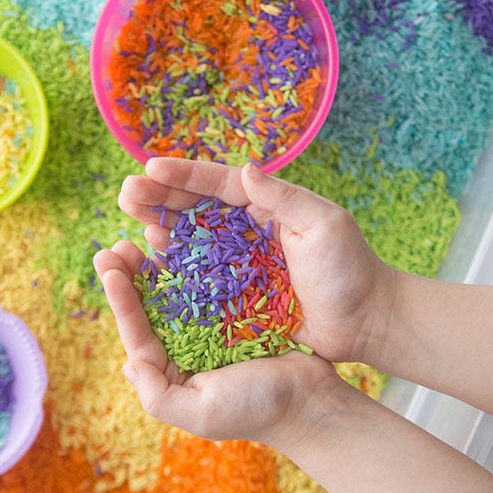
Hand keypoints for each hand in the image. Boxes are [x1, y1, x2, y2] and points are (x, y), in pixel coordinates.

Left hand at [93, 240, 339, 449]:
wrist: (310, 400)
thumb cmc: (255, 410)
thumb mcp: (202, 413)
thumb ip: (159, 396)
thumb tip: (128, 365)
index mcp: (172, 371)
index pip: (139, 334)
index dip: (122, 301)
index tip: (108, 268)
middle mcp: (186, 347)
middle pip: (151, 308)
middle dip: (131, 276)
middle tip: (116, 246)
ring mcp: (212, 327)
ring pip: (177, 290)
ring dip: (158, 264)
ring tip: (140, 235)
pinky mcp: (237, 310)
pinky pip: (211, 282)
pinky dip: (195, 262)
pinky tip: (183, 240)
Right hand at [117, 157, 396, 363]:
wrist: (365, 323)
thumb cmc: (350, 270)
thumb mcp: (323, 225)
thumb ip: (283, 198)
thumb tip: (245, 170)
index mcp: (268, 207)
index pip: (219, 184)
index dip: (183, 176)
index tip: (150, 168)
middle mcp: (248, 231)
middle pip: (196, 209)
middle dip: (160, 198)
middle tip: (127, 194)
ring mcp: (239, 264)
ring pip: (191, 241)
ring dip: (161, 230)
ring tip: (134, 224)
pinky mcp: (236, 296)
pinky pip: (198, 280)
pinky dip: (173, 271)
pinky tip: (152, 265)